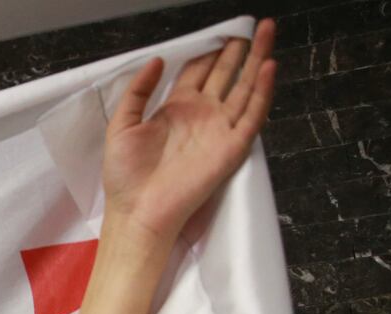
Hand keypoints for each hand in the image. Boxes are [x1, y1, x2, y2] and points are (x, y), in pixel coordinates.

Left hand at [101, 18, 276, 245]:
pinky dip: (262, 91)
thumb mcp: (122, 125)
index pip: (198, 72)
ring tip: (266, 29)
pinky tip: (268, 66)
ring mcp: (219, 130)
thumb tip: (156, 59)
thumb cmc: (125, 175)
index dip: (208, 53)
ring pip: (245, 87)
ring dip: (257, 59)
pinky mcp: (232, 147)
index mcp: (176, 109)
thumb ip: (138, 91)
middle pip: (226, 74)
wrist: (138, 210)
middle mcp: (202, 115)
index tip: (218, 33)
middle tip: (250, 25)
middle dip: (238, 50)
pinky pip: (252, 115)